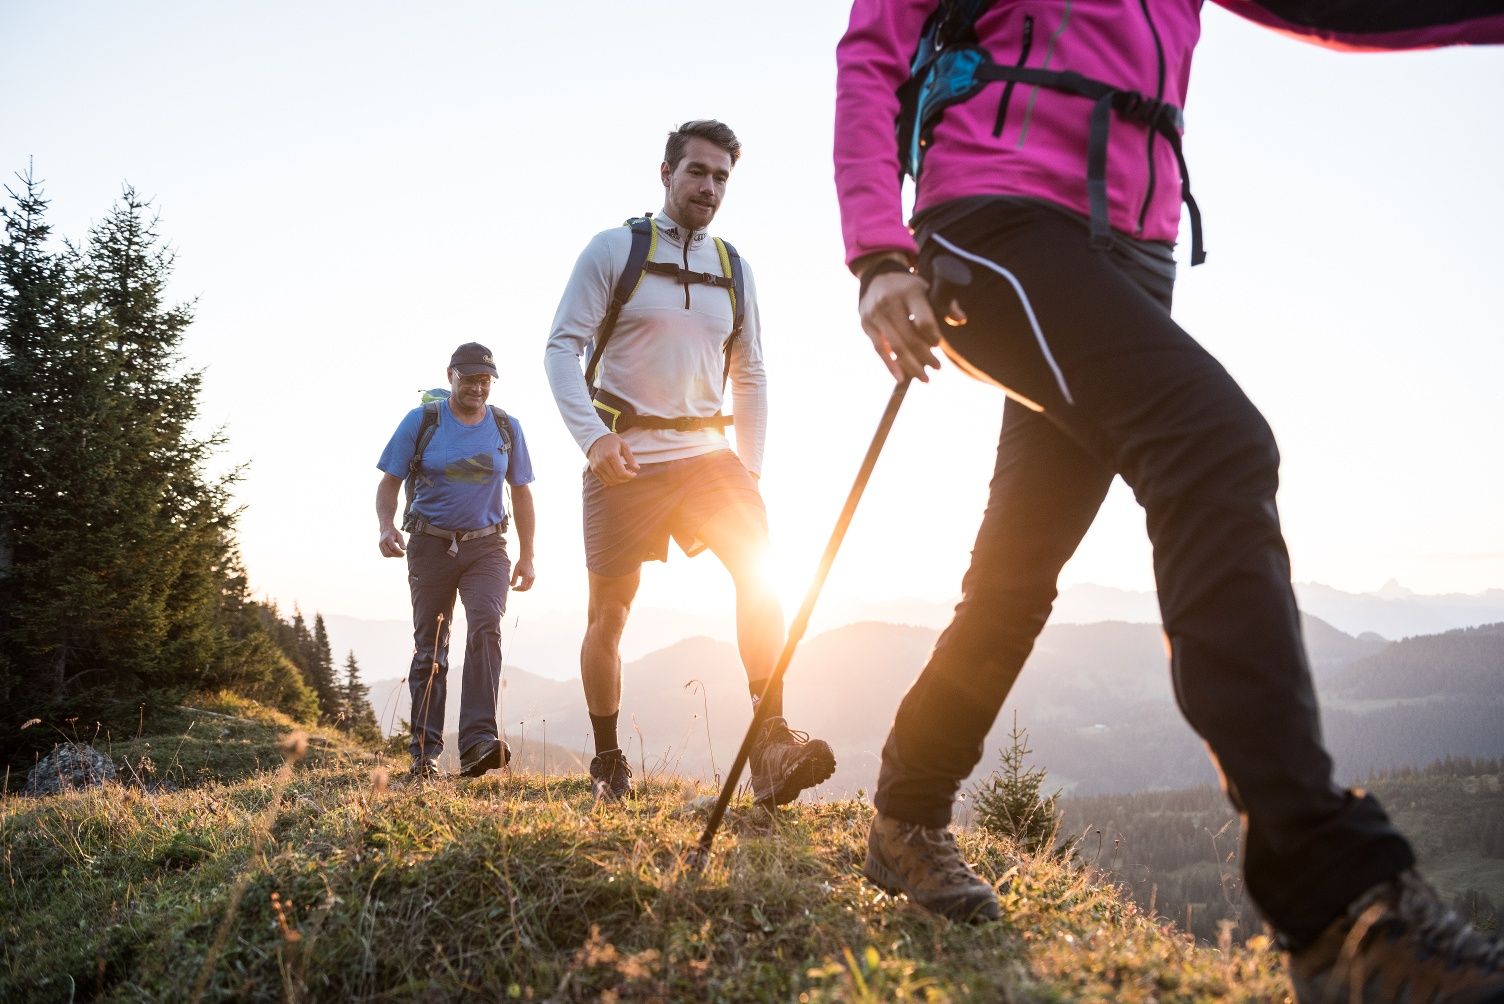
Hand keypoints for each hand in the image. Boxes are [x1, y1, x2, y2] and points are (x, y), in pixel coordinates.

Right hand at [378, 526, 405, 556]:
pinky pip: (384, 554)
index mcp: (388, 538)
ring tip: (399, 554)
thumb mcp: (399, 535)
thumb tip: (405, 549)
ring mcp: (380, 545)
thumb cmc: (394, 532)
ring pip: (386, 554)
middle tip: (403, 555)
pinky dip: (390, 555)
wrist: (386, 529)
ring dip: (393, 556)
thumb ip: (402, 542)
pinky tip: (395, 554)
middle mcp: (383, 542)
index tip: (404, 554)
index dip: (399, 552)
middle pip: (389, 552)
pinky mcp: (380, 547)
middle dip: (397, 555)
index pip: (393, 548)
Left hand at [511, 556, 535, 591]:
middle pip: (527, 588)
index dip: (517, 589)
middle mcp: (532, 578)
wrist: (527, 558)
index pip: (523, 586)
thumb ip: (514, 578)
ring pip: (529, 587)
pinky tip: (520, 583)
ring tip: (516, 587)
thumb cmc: (520, 564)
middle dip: (520, 590)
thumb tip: (511, 586)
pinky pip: (530, 584)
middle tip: (514, 589)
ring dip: (523, 589)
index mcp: (527, 576)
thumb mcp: (516, 570)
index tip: (512, 589)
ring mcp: (533, 578)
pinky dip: (525, 586)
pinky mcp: (533, 577)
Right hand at [587, 433, 638, 485]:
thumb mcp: (624, 446)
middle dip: (626, 479)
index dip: (630, 476)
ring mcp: (597, 467)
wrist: (595, 439)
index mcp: (611, 455)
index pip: (621, 473)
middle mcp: (602, 462)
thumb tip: (637, 469)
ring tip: (624, 474)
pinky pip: (604, 481)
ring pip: (610, 482)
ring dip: (619, 481)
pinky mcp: (594, 470)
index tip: (634, 473)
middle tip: (630, 474)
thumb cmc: (612, 442)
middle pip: (617, 478)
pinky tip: (617, 475)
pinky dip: (612, 481)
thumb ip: (630, 458)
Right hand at [858, 268, 965, 382]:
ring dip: (911, 365)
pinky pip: (879, 349)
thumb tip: (961, 320)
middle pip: (910, 338)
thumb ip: (945, 304)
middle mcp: (891, 302)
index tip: (938, 345)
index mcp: (910, 292)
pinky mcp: (866, 324)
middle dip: (925, 356)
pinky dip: (890, 365)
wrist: (877, 277)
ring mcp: (876, 314)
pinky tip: (901, 378)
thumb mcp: (927, 288)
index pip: (923, 321)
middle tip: (938, 368)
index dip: (933, 336)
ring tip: (925, 378)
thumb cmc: (909, 287)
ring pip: (896, 346)